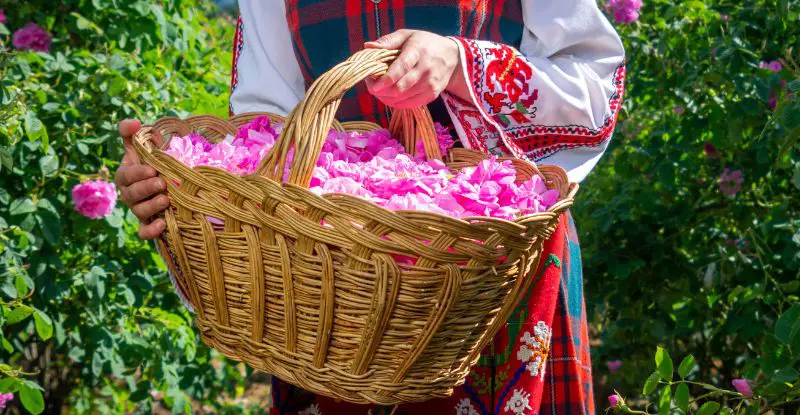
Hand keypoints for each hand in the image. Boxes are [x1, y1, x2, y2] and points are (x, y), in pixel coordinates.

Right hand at [113, 119, 168, 239]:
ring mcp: (139, 210)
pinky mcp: (149, 224)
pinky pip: (144, 232)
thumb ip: (132, 133)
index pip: (126, 175)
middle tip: (162, 183)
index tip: (153, 168)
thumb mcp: (142, 146)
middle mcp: (130, 194)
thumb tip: (134, 123)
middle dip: (146, 188)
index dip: (137, 173)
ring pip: (139, 212)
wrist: (168, 183)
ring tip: (166, 200)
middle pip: (131, 195)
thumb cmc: (152, 163)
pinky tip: (163, 224)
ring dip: (151, 206)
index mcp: (126, 176)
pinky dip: (151, 231)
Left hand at [364, 29, 468, 107]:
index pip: (401, 68)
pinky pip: (408, 105)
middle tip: (371, 84)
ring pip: (402, 99)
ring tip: (379, 89)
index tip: (373, 84)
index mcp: (418, 51)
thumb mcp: (407, 35)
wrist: (452, 57)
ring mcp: (430, 85)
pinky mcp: (432, 95)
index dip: (386, 79)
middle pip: (400, 88)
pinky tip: (389, 95)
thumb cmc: (424, 44)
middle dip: (381, 90)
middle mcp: (426, 69)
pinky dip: (395, 103)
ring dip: (385, 97)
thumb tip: (368, 47)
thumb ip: (387, 41)